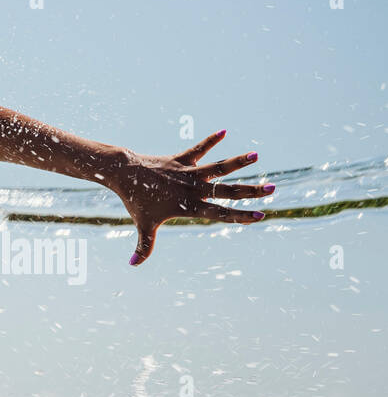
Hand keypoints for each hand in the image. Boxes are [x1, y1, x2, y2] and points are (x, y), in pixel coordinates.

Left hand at [104, 130, 271, 265]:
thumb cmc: (136, 202)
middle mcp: (192, 188)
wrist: (124, 175)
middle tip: (273, 188)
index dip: (241, 216)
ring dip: (238, 161)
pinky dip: (209, 140)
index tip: (261, 216)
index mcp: (188, 206)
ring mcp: (187, 173)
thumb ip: (145, 246)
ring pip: (218, 167)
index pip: (220, 213)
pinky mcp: (180, 159)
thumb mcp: (144, 225)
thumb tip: (133, 265)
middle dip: (251, 191)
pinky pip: (198, 149)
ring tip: (256, 155)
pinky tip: (223, 131)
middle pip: (227, 190)